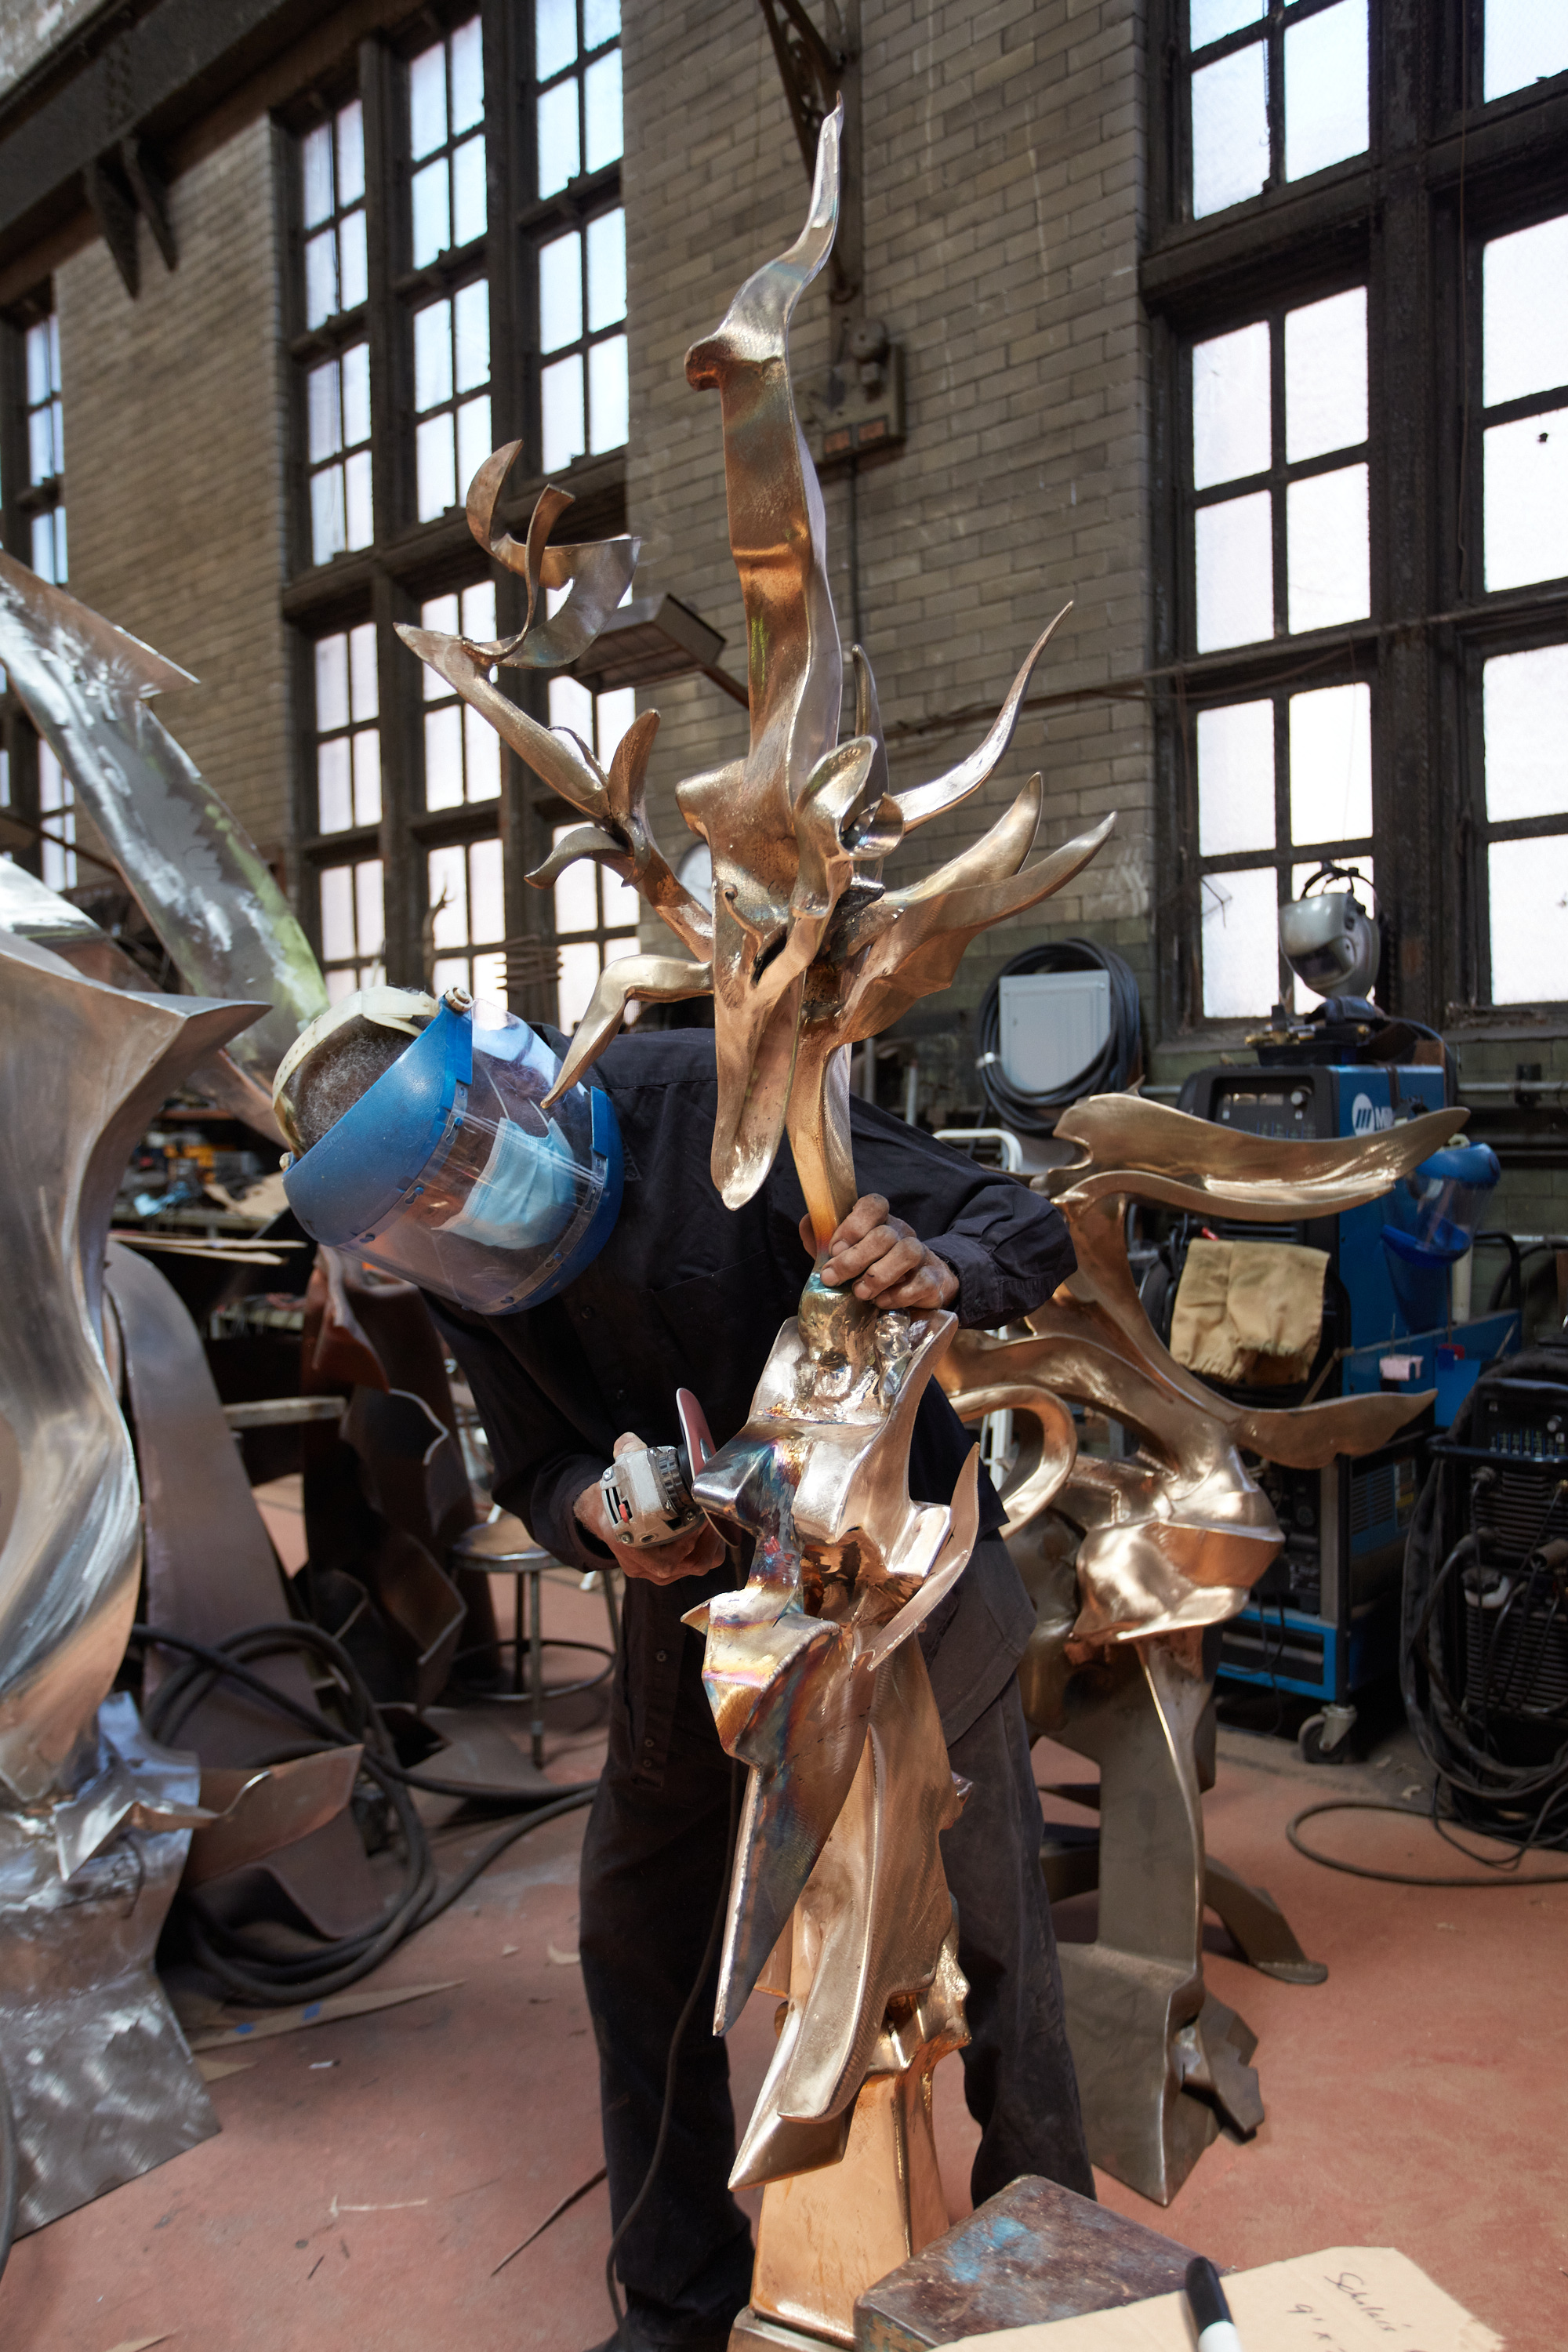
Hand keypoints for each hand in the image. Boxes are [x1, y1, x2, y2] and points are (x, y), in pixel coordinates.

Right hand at [574, 1431, 726, 1584]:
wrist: (603, 1515)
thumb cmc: (616, 1496)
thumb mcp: (618, 1472)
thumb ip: (627, 1452)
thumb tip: (631, 1440)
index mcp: (628, 1546)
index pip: (665, 1559)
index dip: (688, 1542)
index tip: (703, 1520)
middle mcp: (644, 1566)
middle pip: (690, 1564)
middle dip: (709, 1540)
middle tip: (716, 1515)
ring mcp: (657, 1571)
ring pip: (698, 1564)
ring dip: (713, 1543)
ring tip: (717, 1519)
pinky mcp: (671, 1569)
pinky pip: (697, 1562)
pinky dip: (709, 1546)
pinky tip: (713, 1526)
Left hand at [799, 1194, 958, 1311]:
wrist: (915, 1290)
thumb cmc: (871, 1268)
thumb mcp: (843, 1254)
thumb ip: (822, 1239)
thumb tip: (808, 1222)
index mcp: (880, 1221)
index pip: (874, 1205)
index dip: (853, 1224)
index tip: (833, 1249)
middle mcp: (902, 1233)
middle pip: (884, 1235)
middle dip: (854, 1258)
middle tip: (833, 1278)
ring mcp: (921, 1255)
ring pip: (908, 1252)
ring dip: (879, 1275)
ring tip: (860, 1293)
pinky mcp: (933, 1280)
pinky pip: (921, 1282)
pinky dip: (898, 1294)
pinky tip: (881, 1302)